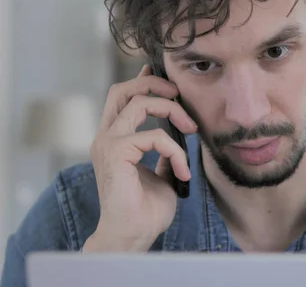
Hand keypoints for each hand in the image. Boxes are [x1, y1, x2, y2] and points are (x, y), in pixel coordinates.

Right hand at [83, 64, 197, 251]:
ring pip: (139, 103)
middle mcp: (107, 136)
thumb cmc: (146, 210)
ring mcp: (107, 143)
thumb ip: (164, 151)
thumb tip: (178, 135)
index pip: (123, 97)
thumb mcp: (162, 173)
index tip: (166, 77)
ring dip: (171, 111)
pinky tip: (183, 171)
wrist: (132, 236)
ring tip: (191, 129)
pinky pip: (154, 136)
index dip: (143, 80)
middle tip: (179, 94)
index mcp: (115, 138)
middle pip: (123, 89)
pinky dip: (176, 151)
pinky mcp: (115, 153)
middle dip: (154, 83)